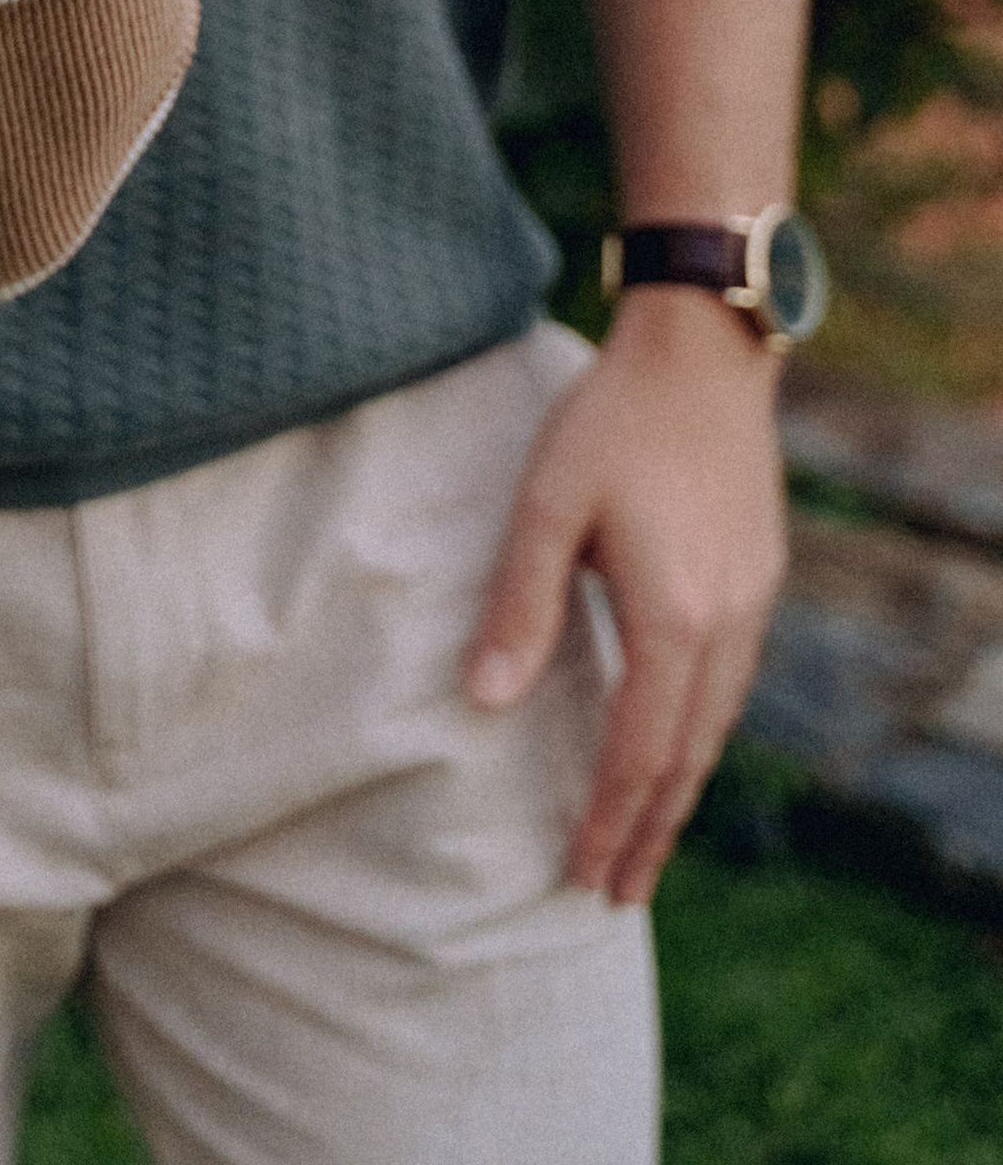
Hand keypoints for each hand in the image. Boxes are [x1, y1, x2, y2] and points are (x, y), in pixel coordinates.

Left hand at [464, 286, 787, 902]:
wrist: (702, 350)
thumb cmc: (610, 418)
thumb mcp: (548, 503)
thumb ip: (519, 605)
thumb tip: (481, 703)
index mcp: (673, 617)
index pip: (640, 750)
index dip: (611, 818)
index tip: (582, 874)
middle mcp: (727, 624)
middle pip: (689, 756)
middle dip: (651, 830)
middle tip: (616, 892)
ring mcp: (753, 600)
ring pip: (717, 723)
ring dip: (679, 786)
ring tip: (645, 834)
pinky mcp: (760, 573)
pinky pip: (733, 681)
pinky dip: (700, 730)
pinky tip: (677, 737)